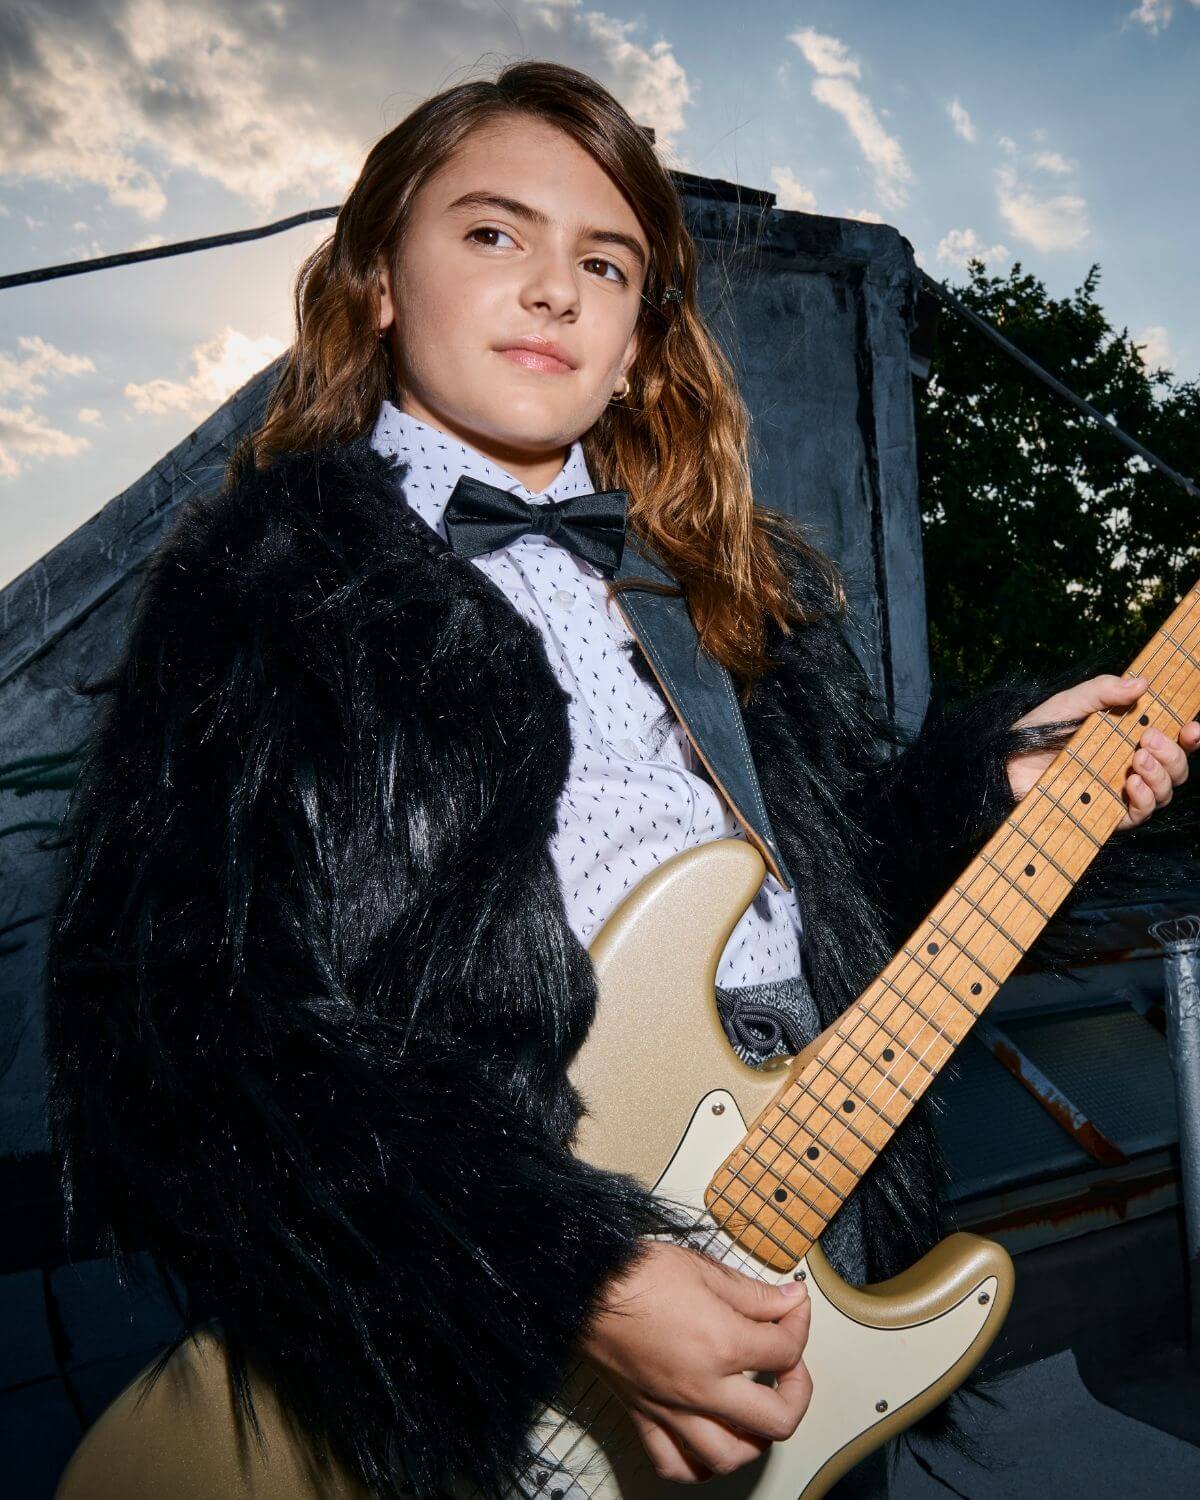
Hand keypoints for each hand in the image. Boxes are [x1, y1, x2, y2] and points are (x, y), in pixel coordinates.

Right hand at [580, 1241, 812, 1481]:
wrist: (582, 1287)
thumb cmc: (635, 1274)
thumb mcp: (703, 1269)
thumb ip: (753, 1293)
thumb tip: (789, 1301)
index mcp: (721, 1343)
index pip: (786, 1349)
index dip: (798, 1323)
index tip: (792, 1308)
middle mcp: (702, 1387)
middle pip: (777, 1419)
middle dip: (797, 1392)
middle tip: (789, 1367)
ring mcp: (673, 1410)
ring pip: (730, 1456)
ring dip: (754, 1439)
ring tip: (755, 1411)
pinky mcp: (645, 1417)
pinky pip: (676, 1465)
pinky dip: (698, 1463)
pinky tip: (707, 1438)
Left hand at [1007, 674, 1198, 830]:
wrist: (1004, 764)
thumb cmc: (1037, 731)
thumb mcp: (1071, 702)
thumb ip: (1104, 690)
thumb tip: (1142, 683)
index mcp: (1129, 737)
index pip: (1174, 739)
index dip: (1191, 736)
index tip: (1192, 727)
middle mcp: (1131, 765)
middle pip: (1176, 767)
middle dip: (1174, 754)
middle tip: (1150, 739)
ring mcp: (1120, 791)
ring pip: (1165, 792)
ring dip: (1161, 774)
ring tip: (1137, 758)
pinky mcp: (1105, 814)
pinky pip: (1140, 814)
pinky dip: (1145, 800)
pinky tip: (1132, 784)